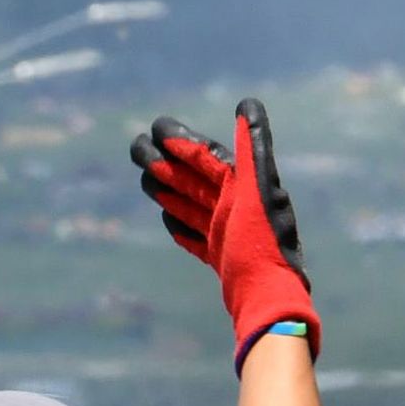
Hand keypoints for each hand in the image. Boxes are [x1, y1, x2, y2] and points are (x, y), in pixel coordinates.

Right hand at [129, 98, 320, 370]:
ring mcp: (229, 234)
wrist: (267, 299)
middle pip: (194, 179)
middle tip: (137, 149)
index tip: (155, 129)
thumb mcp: (258, 191)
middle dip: (166, 163)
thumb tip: (248, 106)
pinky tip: (170, 221)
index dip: (182, 142)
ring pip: (193, 205)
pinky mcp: (224, 259)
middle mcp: (237, 207)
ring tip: (146, 179)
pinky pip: (199, 238)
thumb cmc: (262, 245)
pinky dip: (182, 227)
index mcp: (244, 187)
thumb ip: (254, 147)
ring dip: (169, 190)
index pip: (207, 157)